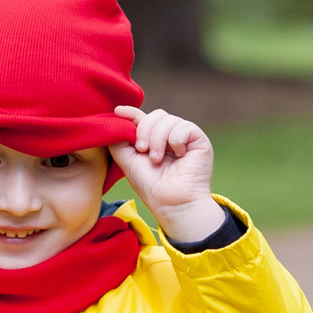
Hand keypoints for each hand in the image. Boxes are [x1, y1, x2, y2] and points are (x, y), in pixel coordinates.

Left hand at [110, 106, 222, 243]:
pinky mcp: (198, 139)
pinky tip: (179, 156)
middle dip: (144, 131)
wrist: (171, 202)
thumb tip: (114, 120)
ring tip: (158, 159)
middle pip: (155, 115)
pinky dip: (176, 140)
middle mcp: (170, 135)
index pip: (143, 118)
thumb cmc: (150, 185)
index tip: (118, 111)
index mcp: (154, 139)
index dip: (131, 112)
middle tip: (142, 150)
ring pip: (168, 120)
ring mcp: (185, 136)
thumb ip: (118, 140)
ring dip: (158, 140)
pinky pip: (183, 127)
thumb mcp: (127, 161)